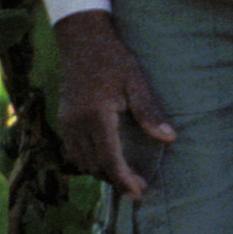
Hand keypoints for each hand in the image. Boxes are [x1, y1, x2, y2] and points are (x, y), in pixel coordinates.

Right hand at [55, 10, 175, 196]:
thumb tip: (169, 138)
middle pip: (95, 166)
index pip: (109, 160)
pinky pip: (74, 150)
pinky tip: (106, 159)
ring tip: (125, 176)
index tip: (139, 193)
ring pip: (82, 161)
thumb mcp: (136, 82)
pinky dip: (90, 160)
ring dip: (102, 172)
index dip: (124, 180)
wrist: (81, 40)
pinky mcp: (63, 119)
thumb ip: (149, 112)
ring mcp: (66, 122)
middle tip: (139, 186)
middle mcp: (76, 124)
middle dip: (116, 180)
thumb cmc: (113, 59)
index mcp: (96, 116)